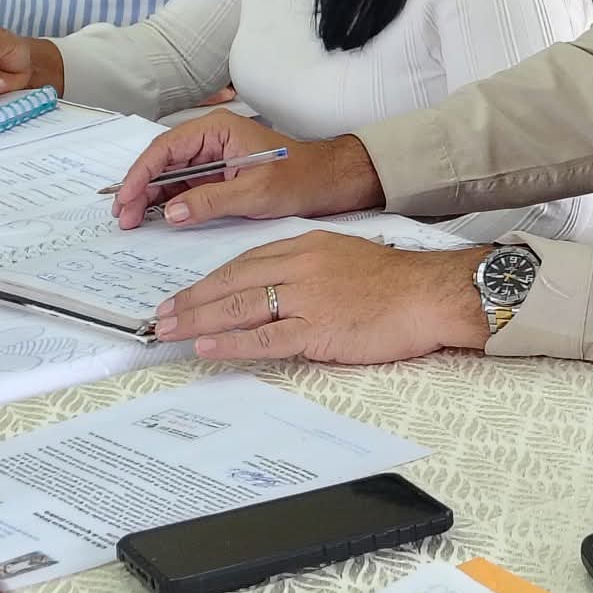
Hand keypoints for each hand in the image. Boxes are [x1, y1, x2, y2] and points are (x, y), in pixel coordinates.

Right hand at [112, 112, 381, 228]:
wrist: (328, 183)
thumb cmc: (299, 179)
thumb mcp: (255, 192)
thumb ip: (210, 201)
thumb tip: (170, 212)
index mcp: (218, 129)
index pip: (167, 147)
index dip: (141, 173)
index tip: (126, 198)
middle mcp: (211, 138)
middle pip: (162, 160)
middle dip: (140, 186)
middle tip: (123, 216)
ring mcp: (213, 157)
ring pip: (170, 174)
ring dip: (150, 195)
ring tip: (131, 220)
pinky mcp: (218, 175)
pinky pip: (185, 185)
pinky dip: (168, 200)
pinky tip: (155, 217)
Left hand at [151, 233, 486, 362]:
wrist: (429, 293)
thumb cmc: (394, 281)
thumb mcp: (343, 257)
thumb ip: (307, 269)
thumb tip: (276, 289)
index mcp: (305, 246)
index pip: (243, 262)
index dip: (209, 281)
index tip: (185, 294)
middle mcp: (299, 267)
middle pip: (232, 282)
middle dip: (192, 300)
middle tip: (162, 316)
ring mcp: (307, 298)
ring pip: (240, 306)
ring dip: (199, 320)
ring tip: (170, 331)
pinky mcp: (318, 329)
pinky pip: (265, 336)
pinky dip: (231, 341)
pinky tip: (207, 345)